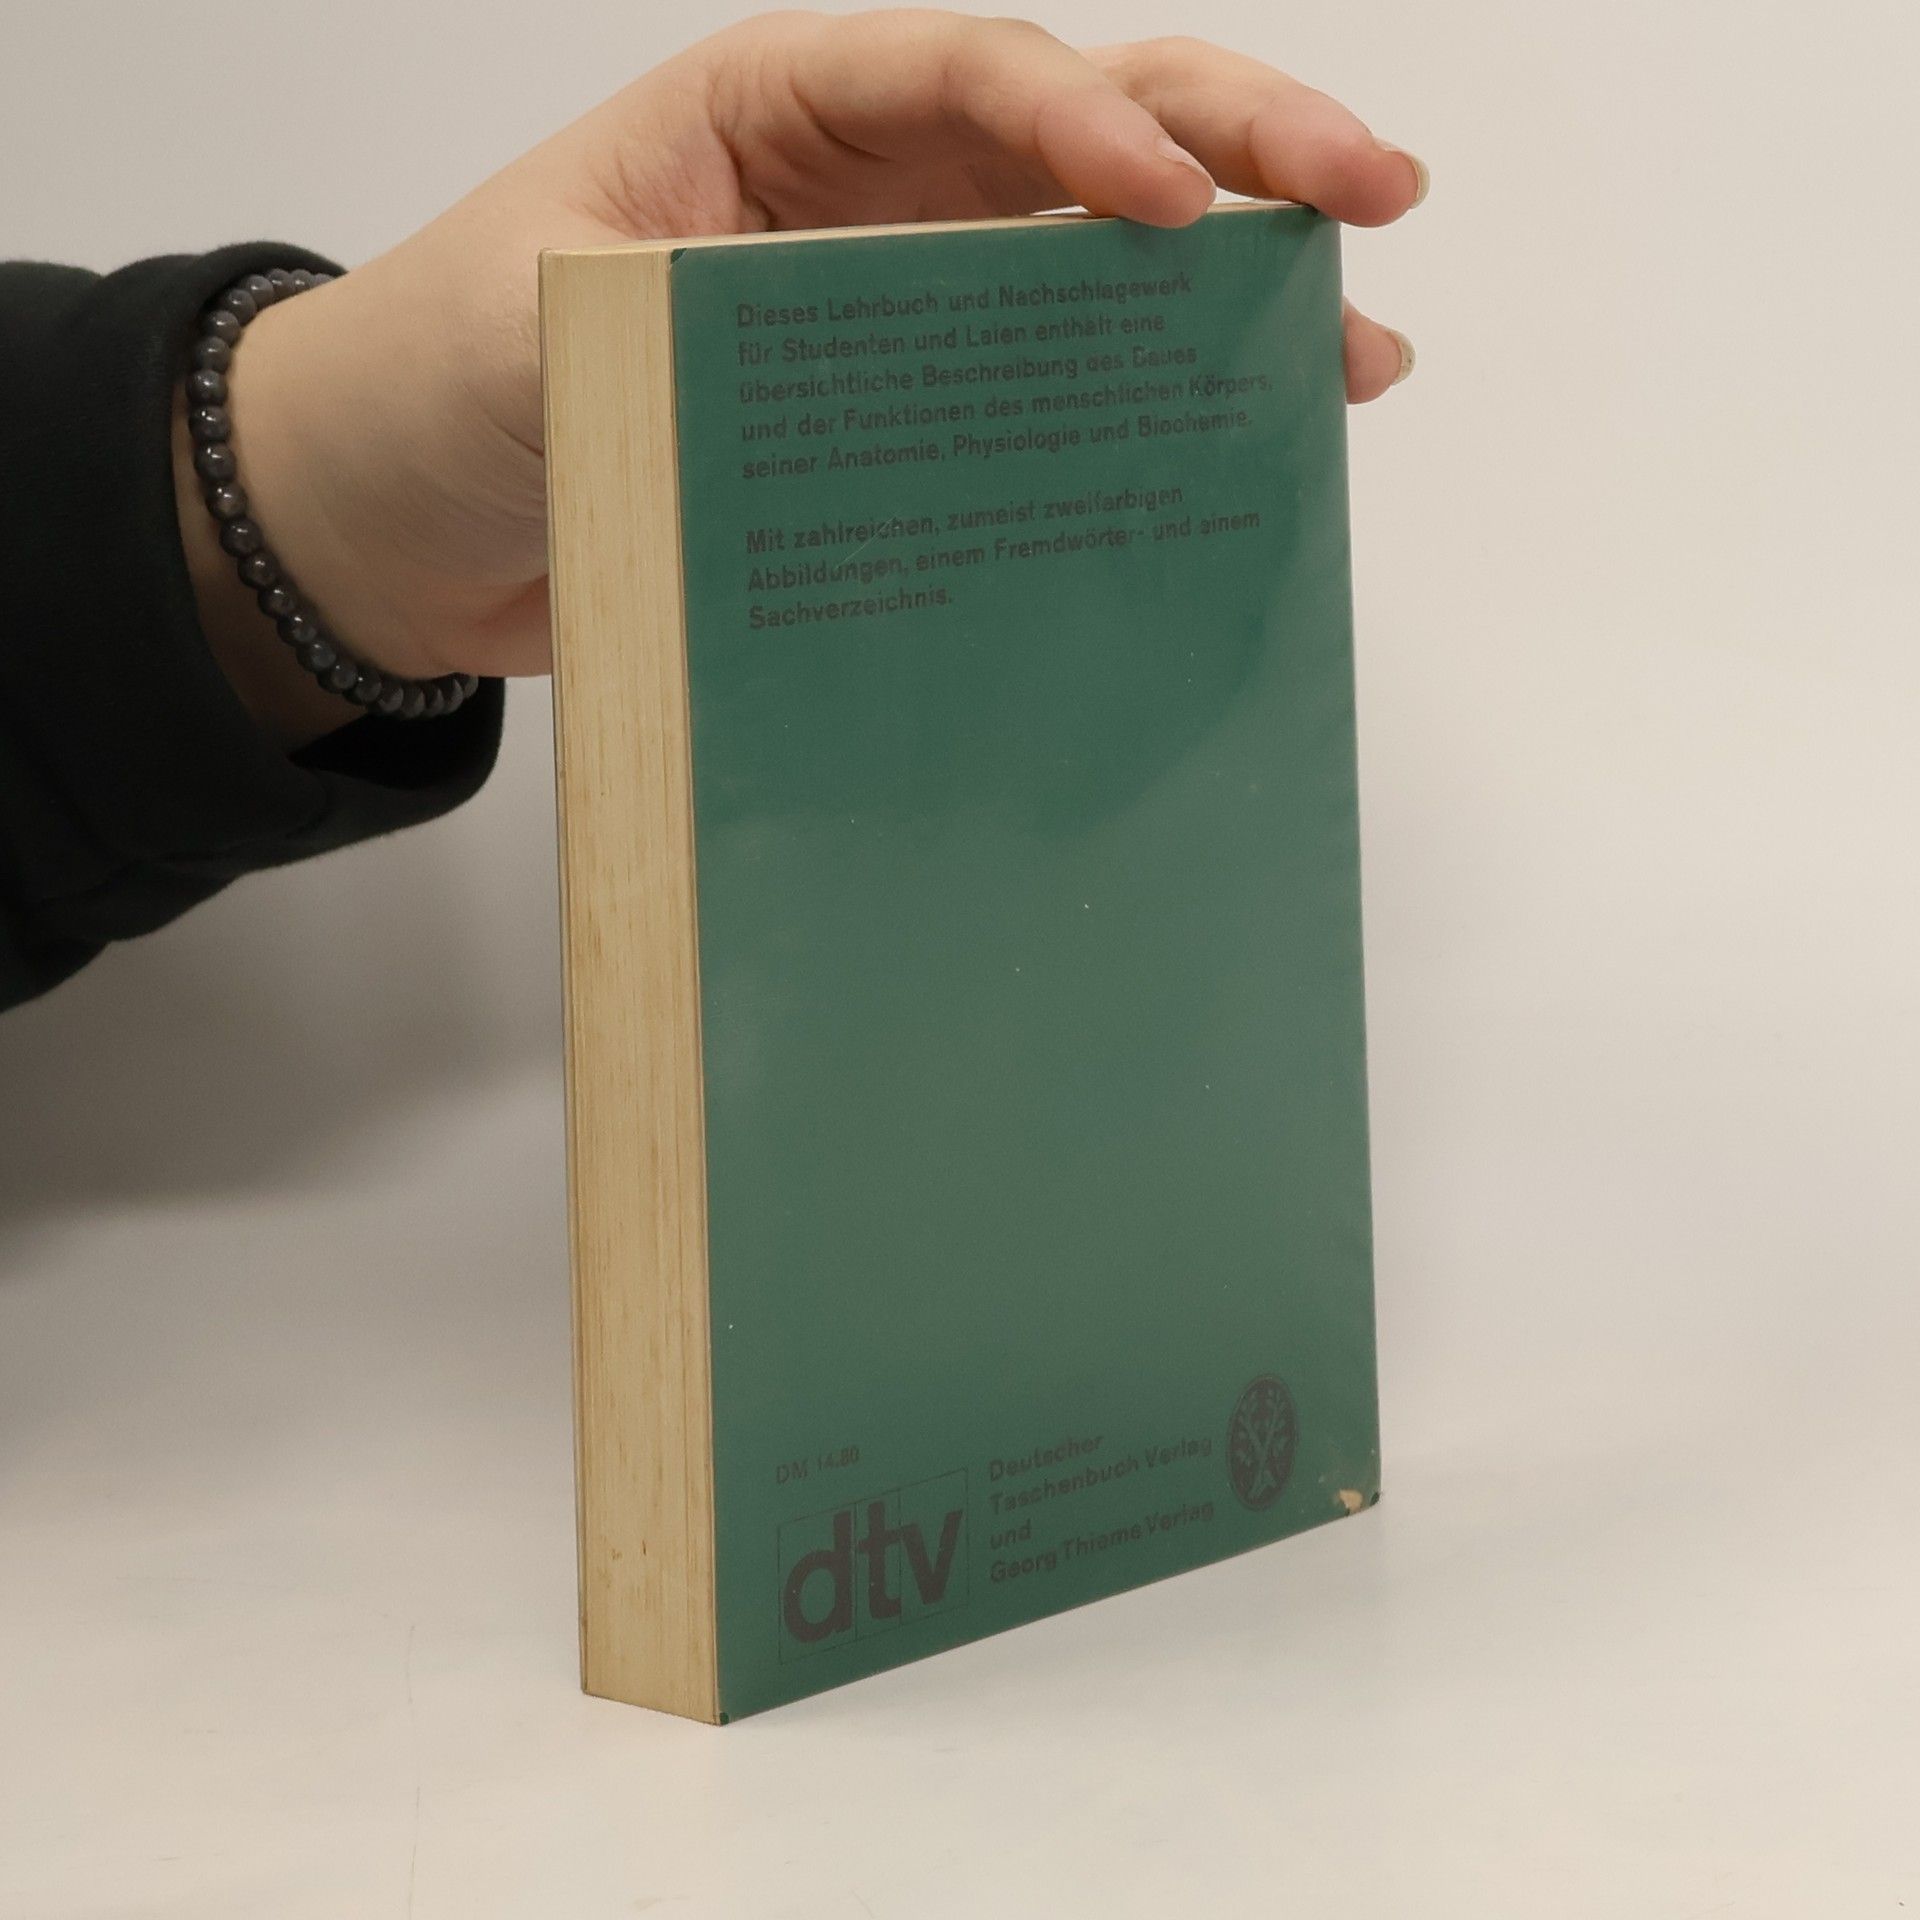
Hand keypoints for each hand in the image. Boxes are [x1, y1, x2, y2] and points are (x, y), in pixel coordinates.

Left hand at [187, 11, 1425, 735]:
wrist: (400, 517)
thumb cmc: (438, 384)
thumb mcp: (535, 319)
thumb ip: (683, 311)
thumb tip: (841, 365)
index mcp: (773, 111)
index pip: (968, 76)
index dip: (1084, 124)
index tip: (1172, 206)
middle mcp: (861, 190)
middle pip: (1082, 132)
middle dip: (1237, 150)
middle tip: (1373, 195)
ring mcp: (895, 307)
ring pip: (1096, 268)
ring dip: (1233, 291)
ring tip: (1356, 342)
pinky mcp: (901, 422)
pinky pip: (1046, 396)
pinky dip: (1142, 411)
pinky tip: (1235, 437)